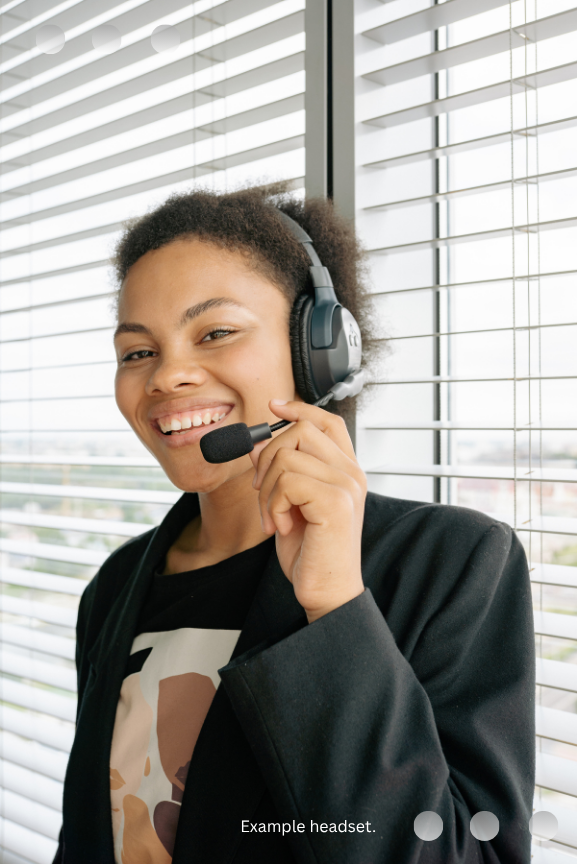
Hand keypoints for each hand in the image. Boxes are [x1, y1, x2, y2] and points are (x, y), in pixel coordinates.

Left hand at [250, 400, 365, 622]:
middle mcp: (352, 473)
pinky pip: (287, 481)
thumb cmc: (310, 552)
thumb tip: (257, 442)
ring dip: (267, 490)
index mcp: (345, 471)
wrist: (326, 592)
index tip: (273, 407)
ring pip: (286, 457)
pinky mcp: (335, 503)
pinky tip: (282, 526)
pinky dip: (273, 505)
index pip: (328, 422)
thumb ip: (279, 472)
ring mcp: (347, 486)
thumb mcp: (289, 504)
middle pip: (301, 431)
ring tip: (274, 518)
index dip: (300, 408)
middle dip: (268, 459)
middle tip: (263, 493)